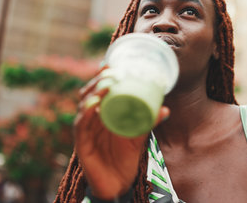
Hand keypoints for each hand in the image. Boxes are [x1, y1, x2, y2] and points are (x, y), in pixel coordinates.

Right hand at [74, 65, 169, 199]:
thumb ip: (148, 122)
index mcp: (102, 113)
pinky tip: (93, 104)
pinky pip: (80, 126)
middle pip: (88, 94)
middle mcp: (90, 119)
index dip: (101, 76)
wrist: (118, 183)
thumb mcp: (138, 136)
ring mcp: (84, 130)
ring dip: (93, 93)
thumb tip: (166, 109)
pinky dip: (85, 114)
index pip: (98, 90)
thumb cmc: (125, 156)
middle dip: (98, 80)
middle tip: (111, 72)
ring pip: (83, 106)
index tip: (110, 63)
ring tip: (106, 84)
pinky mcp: (81, 144)